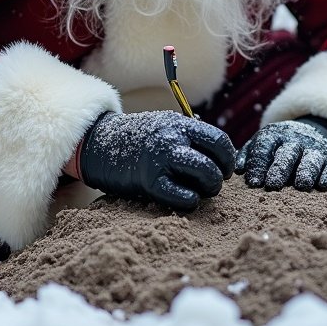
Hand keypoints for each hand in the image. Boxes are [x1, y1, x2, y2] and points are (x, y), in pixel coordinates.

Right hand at [78, 111, 235, 211]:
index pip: (220, 141)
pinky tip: (185, 199)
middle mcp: (172, 138)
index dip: (228, 158)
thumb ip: (189, 135)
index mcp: (179, 124)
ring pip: (206, 176)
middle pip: (215, 163)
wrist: (98, 145)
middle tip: (211, 184)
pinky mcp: (149, 182)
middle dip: (218, 179)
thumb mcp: (163, 125)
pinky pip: (184, 197)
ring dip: (207, 190)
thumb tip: (222, 154)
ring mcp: (161, 159)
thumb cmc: (137, 139)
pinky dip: (190, 201)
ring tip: (198, 191)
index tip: (225, 168)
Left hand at [236, 116, 326, 191]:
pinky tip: (323, 184)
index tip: (253, 182)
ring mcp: (317, 149)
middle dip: (280, 169)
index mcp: (276, 135)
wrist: (317, 132)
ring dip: (306, 171)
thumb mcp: (265, 142)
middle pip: (287, 153)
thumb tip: (237, 170)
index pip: (265, 146)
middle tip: (273, 185)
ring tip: (301, 185)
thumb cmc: (282, 145)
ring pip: (311, 159)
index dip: (258, 164)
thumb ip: (250, 153)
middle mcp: (297, 140)